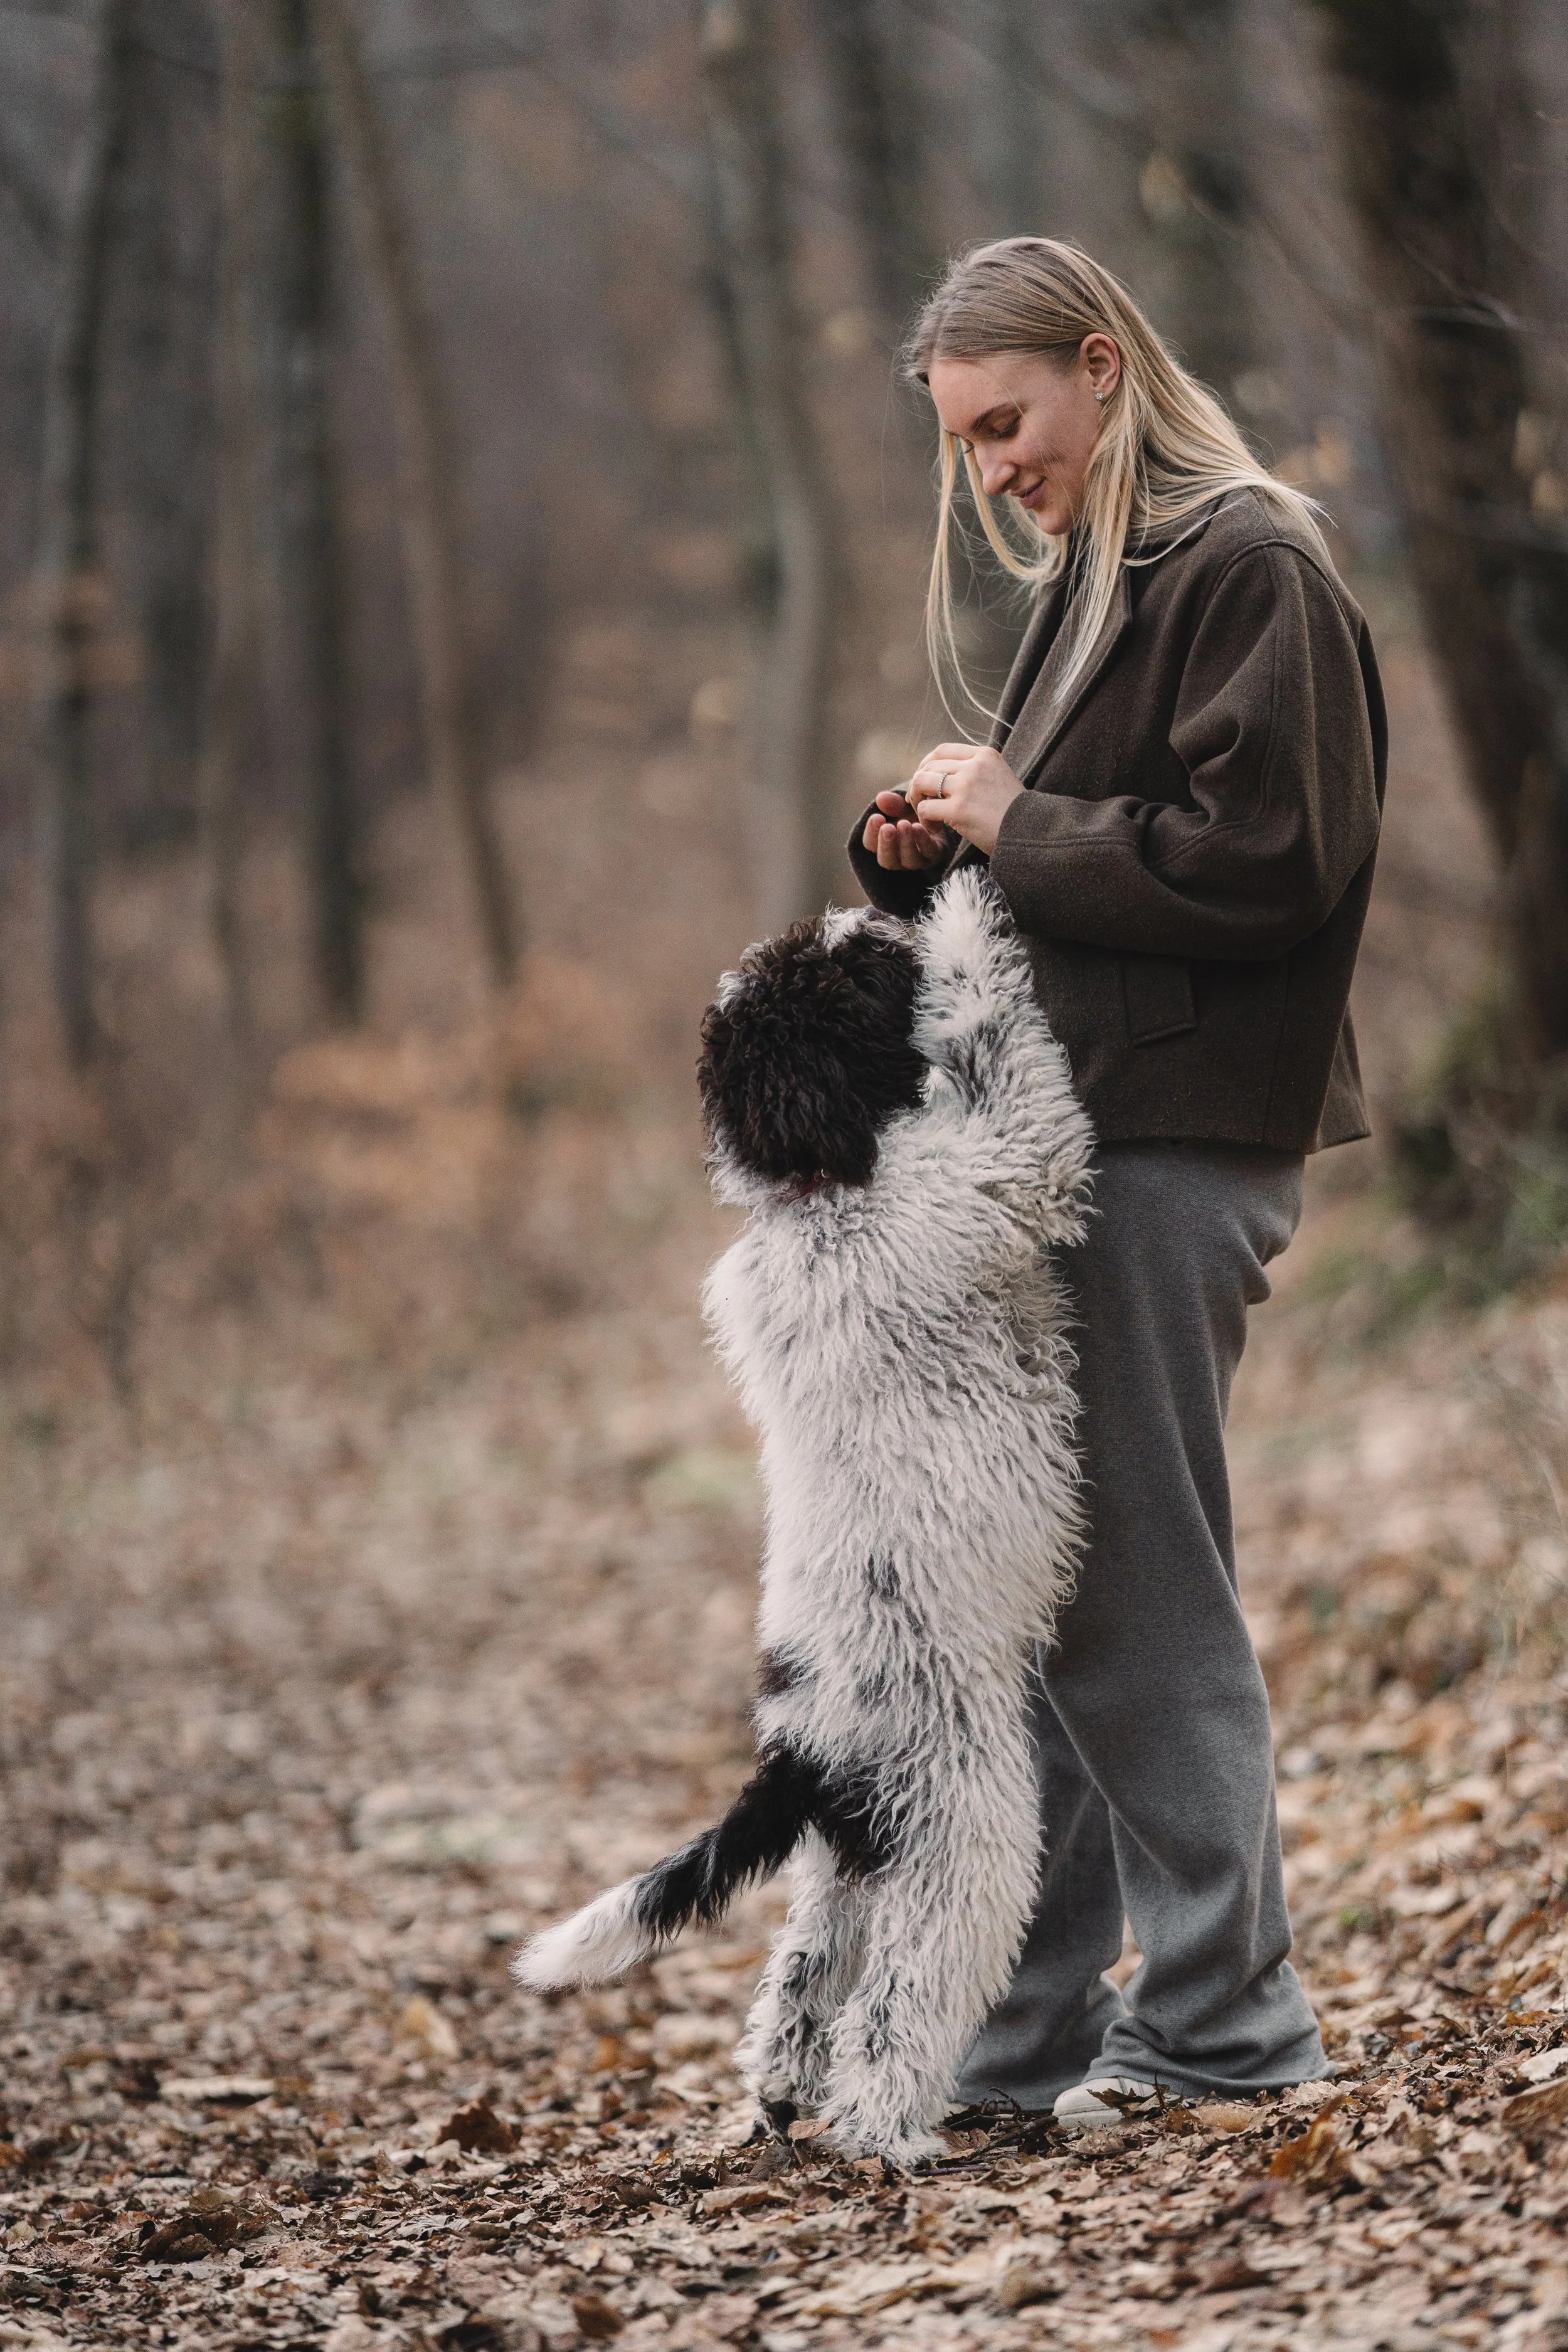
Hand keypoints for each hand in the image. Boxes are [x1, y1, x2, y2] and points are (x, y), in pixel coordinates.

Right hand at [861, 789, 947, 872]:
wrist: (940, 817)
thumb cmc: (916, 813)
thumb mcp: (903, 806)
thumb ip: (893, 804)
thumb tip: (880, 798)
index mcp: (884, 844)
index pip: (871, 844)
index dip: (871, 832)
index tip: (876, 817)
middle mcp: (898, 858)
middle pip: (887, 860)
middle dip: (886, 844)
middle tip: (887, 828)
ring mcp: (917, 860)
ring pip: (908, 860)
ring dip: (905, 842)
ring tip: (904, 825)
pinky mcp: (935, 856)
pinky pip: (928, 852)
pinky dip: (922, 840)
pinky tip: (919, 827)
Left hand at [906, 743, 1023, 855]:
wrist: (1030, 832)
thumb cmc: (1015, 811)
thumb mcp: (1000, 777)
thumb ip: (977, 770)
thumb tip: (945, 773)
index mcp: (985, 755)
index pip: (943, 750)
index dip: (926, 764)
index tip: (924, 778)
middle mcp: (974, 766)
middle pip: (929, 766)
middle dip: (918, 783)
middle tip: (919, 800)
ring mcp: (966, 787)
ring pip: (922, 783)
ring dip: (917, 798)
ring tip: (924, 813)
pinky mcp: (958, 810)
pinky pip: (925, 808)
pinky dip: (924, 818)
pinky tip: (934, 826)